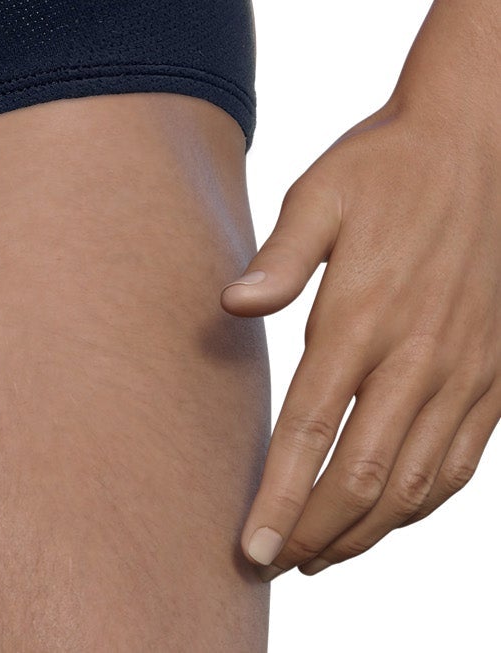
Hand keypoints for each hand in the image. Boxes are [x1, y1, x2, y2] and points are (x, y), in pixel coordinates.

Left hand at [220, 98, 500, 578]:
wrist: (478, 143)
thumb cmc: (384, 164)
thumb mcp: (321, 194)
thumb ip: (281, 257)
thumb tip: (231, 305)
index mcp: (362, 315)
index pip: (311, 430)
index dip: (280, 496)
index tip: (252, 544)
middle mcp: (416, 355)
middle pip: (363, 474)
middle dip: (316, 531)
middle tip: (275, 563)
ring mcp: (463, 370)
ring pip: (416, 481)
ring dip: (367, 529)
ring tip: (321, 555)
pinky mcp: (493, 374)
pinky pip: (461, 461)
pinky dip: (424, 502)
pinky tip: (392, 515)